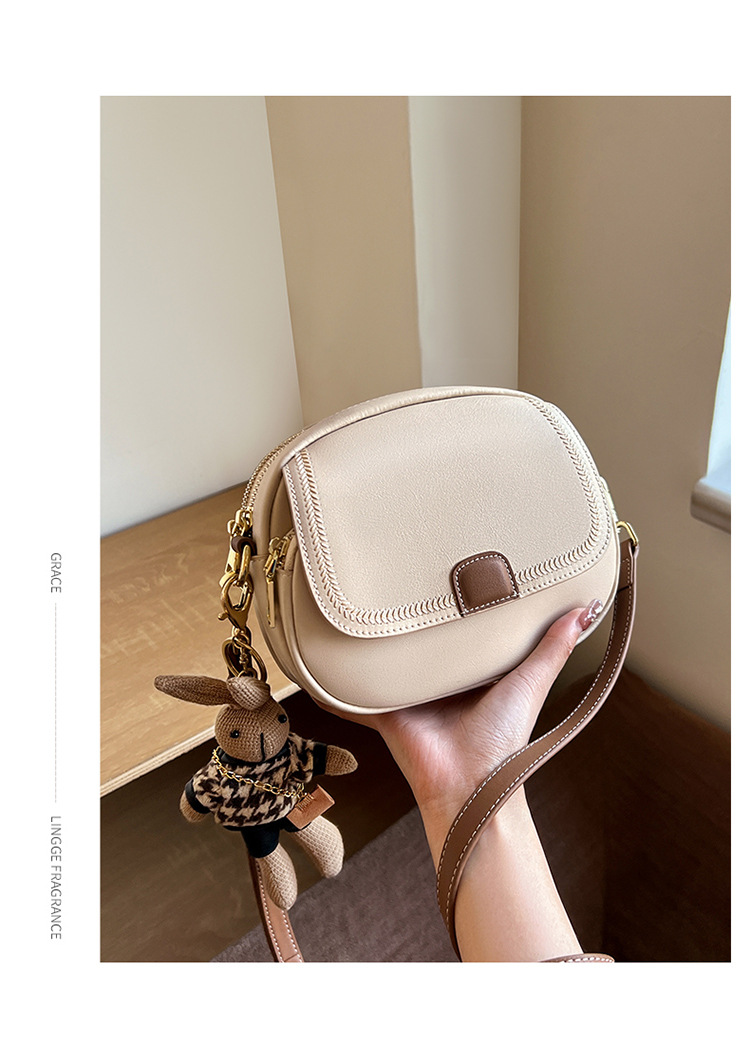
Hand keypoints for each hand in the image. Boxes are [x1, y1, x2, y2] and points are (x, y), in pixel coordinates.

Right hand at [322, 600, 602, 829]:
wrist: (468, 781)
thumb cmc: (502, 739)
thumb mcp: (531, 682)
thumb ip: (554, 646)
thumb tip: (586, 608)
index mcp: (467, 673)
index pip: (457, 631)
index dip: (454, 604)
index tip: (450, 569)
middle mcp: (435, 682)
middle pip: (419, 642)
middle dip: (408, 615)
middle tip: (399, 573)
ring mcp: (405, 694)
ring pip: (386, 658)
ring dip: (374, 639)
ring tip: (360, 599)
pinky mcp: (381, 706)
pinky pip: (352, 690)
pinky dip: (335, 679)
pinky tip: (320, 654)